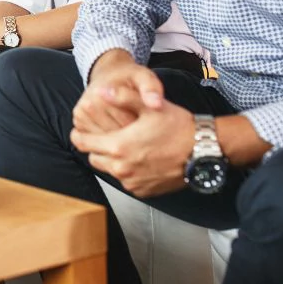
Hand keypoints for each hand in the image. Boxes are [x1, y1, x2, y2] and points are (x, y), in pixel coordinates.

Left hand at [71, 95, 195, 197]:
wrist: (204, 151)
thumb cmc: (178, 126)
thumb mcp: (150, 106)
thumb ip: (123, 96)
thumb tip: (101, 91)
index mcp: (119, 146)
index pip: (83, 143)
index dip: (79, 136)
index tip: (80, 131)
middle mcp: (122, 168)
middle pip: (94, 158)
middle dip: (97, 148)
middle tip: (108, 137)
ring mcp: (132, 183)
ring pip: (110, 171)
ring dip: (113, 160)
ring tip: (127, 146)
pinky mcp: (143, 192)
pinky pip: (126, 182)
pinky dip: (128, 172)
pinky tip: (140, 159)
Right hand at [74, 53, 165, 134]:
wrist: (109, 73)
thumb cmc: (129, 78)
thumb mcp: (143, 77)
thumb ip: (151, 88)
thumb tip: (155, 104)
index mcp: (102, 95)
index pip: (127, 124)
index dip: (143, 128)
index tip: (149, 123)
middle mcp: (87, 106)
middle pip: (115, 135)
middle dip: (132, 136)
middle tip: (142, 129)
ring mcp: (80, 117)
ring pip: (106, 143)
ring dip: (120, 142)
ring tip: (132, 132)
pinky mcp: (78, 125)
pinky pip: (97, 144)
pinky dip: (110, 143)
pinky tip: (119, 136)